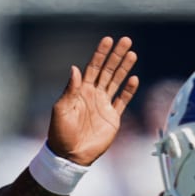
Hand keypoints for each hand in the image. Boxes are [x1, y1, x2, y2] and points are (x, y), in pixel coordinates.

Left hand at [48, 36, 139, 166]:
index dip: (100, 54)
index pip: (92, 67)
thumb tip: (75, 68)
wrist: (70, 155)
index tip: (108, 40)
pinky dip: (128, 90)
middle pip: (107, 70)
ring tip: (132, 53)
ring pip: (116, 82)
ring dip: (124, 68)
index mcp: (80, 91)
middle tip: (126, 40)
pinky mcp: (112, 117)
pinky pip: (122, 101)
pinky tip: (134, 79)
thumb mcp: (61, 110)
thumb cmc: (60, 133)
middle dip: (116, 55)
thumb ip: (70, 90)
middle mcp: (93, 94)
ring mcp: (104, 105)